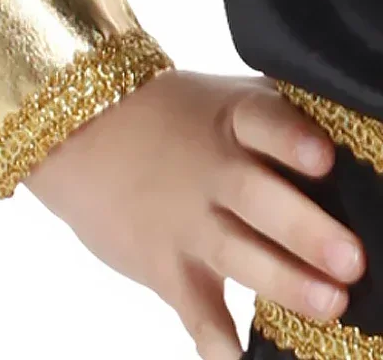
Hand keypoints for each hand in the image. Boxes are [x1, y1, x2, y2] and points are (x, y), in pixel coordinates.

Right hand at [25, 70, 365, 359]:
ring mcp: (184, 219)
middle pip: (255, 196)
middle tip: (348, 258)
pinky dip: (215, 337)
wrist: (81, 134)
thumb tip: (357, 144)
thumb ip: (277, 119)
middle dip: (301, 227)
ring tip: (327, 303)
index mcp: (229, 120)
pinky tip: (237, 356)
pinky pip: (193, 306)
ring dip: (280, 279)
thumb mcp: (220, 102)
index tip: (322, 157)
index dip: (290, 138)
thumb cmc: (169, 118)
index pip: (263, 122)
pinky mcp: (165, 263)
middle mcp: (209, 169)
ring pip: (235, 252)